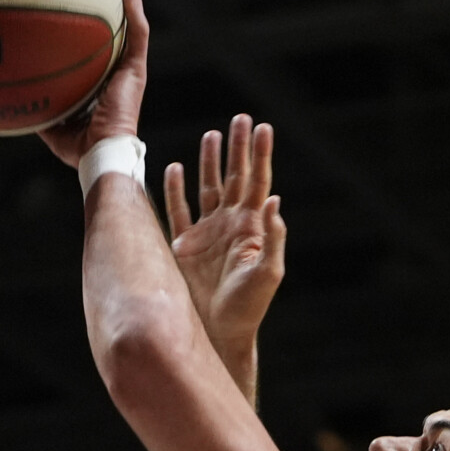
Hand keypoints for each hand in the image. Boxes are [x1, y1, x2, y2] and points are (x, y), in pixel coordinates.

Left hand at [39, 0, 149, 167]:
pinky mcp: (137, 67)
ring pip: (132, 21)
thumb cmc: (77, 147)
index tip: (81, 5)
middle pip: (118, 28)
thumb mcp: (50, 121)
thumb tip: (11, 89)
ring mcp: (131, 68)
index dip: (96, 26)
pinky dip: (132, 1)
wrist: (102, 155)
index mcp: (105, 83)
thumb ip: (38, 103)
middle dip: (112, 2)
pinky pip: (136, 28)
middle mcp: (120, 71)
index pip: (102, 48)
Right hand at [164, 112, 285, 354]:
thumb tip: (275, 202)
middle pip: (235, 177)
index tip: (264, 128)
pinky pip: (178, 211)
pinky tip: (174, 168)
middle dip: (237, 149)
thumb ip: (272, 239)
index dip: (260, 155)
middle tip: (241, 119)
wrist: (218, 331)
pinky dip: (175, 190)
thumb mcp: (267, 274)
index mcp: (251, 227)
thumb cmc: (247, 307)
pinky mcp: (183, 245)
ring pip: (207, 188)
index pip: (258, 182)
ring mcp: (206, 233)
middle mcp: (230, 224)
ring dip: (209, 162)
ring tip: (211, 135)